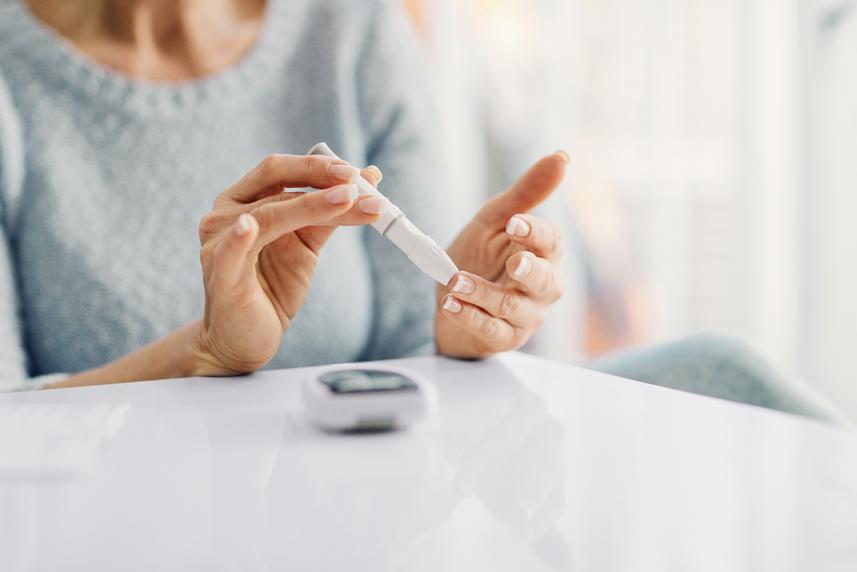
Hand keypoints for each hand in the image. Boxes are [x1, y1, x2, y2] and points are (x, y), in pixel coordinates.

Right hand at [193, 154, 382, 374]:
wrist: (245, 340)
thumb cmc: (272, 288)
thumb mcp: (307, 246)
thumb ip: (331, 214)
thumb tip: (370, 181)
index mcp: (244, 200)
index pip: (280, 170)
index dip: (318, 166)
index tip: (357, 173)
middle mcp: (226, 214)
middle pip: (274, 182)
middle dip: (318, 177)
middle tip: (355, 181)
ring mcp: (218, 243)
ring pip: (268, 215)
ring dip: (311, 206)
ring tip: (348, 200)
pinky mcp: (220, 275)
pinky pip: (231, 251)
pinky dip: (240, 237)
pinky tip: (250, 226)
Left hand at [435, 152, 567, 357]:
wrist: (451, 298)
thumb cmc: (480, 257)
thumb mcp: (496, 220)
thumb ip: (526, 193)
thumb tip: (561, 156)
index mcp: (544, 254)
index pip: (552, 243)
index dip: (536, 233)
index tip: (514, 223)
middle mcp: (542, 288)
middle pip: (547, 282)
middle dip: (530, 272)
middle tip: (513, 263)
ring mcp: (524, 316)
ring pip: (514, 308)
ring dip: (485, 294)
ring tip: (457, 281)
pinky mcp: (502, 338)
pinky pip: (490, 329)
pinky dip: (469, 316)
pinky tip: (451, 304)